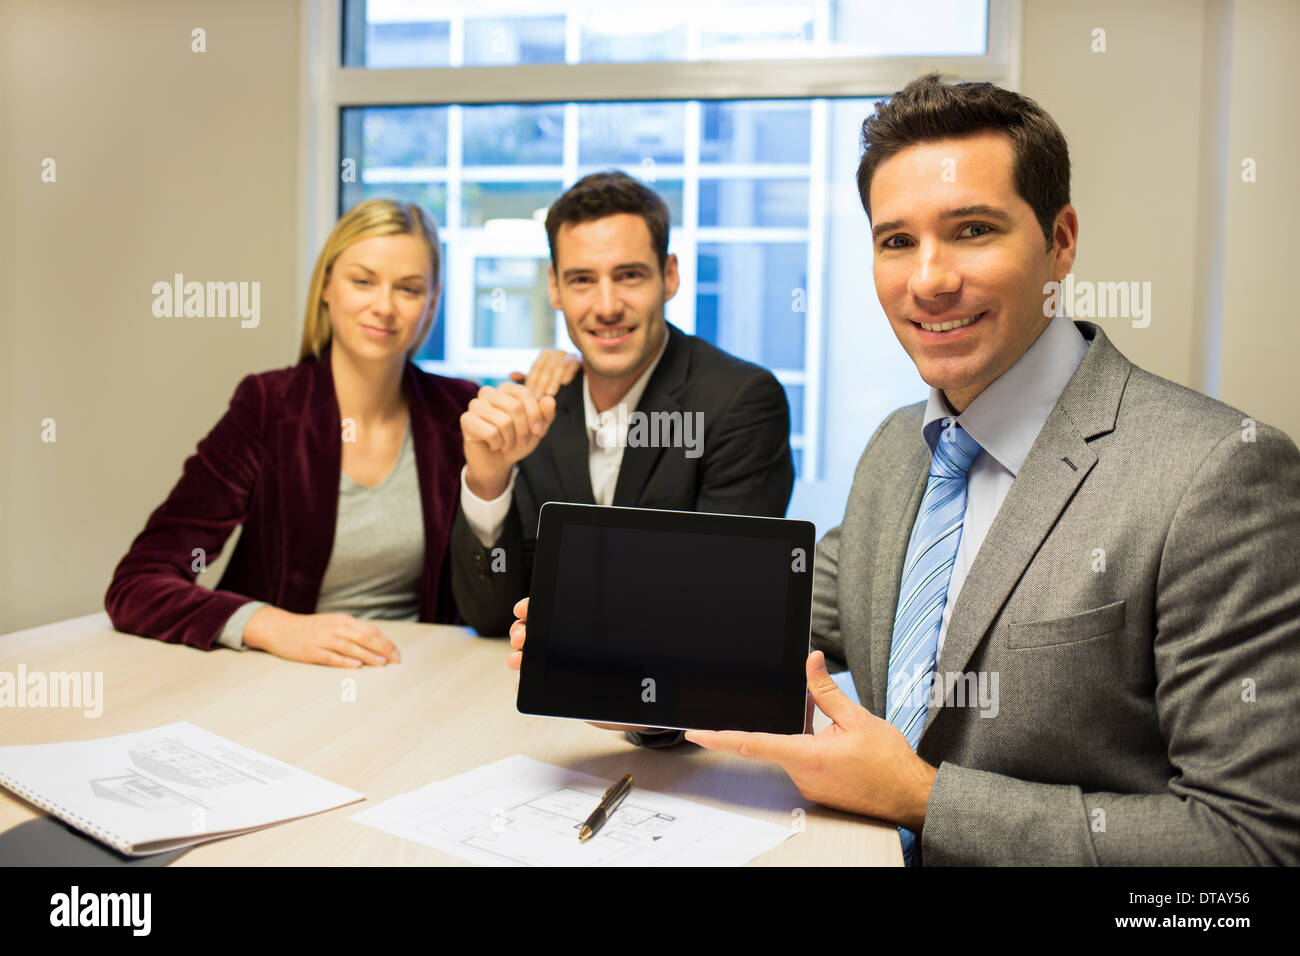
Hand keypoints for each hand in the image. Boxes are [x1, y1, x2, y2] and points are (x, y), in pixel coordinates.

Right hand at [242, 607, 400, 667]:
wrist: (278, 628)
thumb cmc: (309, 629)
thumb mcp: (332, 624)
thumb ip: (351, 631)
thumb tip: (376, 643)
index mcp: (342, 620)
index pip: (370, 630)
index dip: (386, 642)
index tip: (398, 654)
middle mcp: (335, 628)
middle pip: (364, 638)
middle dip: (383, 649)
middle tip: (396, 661)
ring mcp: (322, 639)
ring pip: (350, 647)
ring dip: (369, 656)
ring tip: (382, 664)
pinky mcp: (311, 651)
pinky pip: (331, 656)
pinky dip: (345, 661)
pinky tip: (357, 666)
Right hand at [461, 382, 556, 498]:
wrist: (497, 462)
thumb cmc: (516, 441)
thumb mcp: (537, 429)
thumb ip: (546, 414)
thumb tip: (549, 400)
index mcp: (506, 389)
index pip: (525, 392)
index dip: (535, 414)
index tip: (538, 431)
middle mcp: (488, 392)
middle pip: (514, 407)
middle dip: (523, 430)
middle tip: (521, 441)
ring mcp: (475, 405)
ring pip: (503, 421)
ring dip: (510, 439)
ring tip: (507, 444)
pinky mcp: (466, 420)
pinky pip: (491, 432)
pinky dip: (498, 444)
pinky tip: (494, 445)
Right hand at [507, 598, 655, 734]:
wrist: (637, 705)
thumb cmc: (634, 673)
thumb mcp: (625, 647)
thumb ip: (617, 631)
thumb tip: (617, 610)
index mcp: (577, 628)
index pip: (550, 610)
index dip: (532, 607)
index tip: (523, 609)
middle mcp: (564, 645)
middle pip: (533, 631)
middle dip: (521, 631)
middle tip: (522, 638)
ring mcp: (559, 667)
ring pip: (530, 656)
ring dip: (519, 657)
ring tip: (519, 662)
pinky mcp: (556, 691)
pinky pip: (534, 685)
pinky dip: (524, 683)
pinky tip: (522, 683)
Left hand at [510, 348, 579, 398]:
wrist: (579, 390)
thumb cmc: (554, 387)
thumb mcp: (539, 384)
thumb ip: (527, 380)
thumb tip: (511, 375)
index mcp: (545, 356)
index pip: (536, 367)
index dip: (533, 381)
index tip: (531, 395)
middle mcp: (556, 353)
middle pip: (547, 365)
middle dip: (542, 382)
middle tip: (539, 397)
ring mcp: (569, 355)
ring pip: (559, 364)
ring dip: (553, 380)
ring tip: (550, 394)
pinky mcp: (580, 360)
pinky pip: (573, 363)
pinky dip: (568, 372)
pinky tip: (564, 383)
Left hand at [685, 651, 937, 831]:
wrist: (909, 795)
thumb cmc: (888, 763)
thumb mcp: (858, 718)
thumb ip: (827, 690)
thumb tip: (811, 663)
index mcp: (807, 756)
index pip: (753, 743)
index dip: (719, 737)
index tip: (696, 733)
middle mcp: (802, 773)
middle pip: (776, 739)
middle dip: (791, 720)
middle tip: (816, 715)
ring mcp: (808, 783)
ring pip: (791, 748)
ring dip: (806, 733)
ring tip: (839, 732)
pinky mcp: (817, 787)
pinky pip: (803, 759)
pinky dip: (813, 745)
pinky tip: (837, 742)